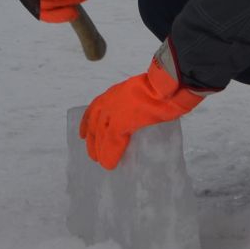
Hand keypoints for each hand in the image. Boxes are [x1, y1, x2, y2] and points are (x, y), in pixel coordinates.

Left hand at [79, 44, 204, 169]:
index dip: (88, 122)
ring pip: (100, 134)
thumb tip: (142, 115)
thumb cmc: (162, 87)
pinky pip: (112, 142)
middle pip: (95, 124)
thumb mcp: (143, 94)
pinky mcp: (121, 122)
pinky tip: (110, 164)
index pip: (95, 109)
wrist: (166, 84)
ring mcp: (114, 111)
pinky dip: (110, 154)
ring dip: (99, 149)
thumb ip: (137, 104)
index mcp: (116, 92)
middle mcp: (111, 101)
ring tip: (101, 162)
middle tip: (93, 155)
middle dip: (92, 140)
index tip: (83, 134)